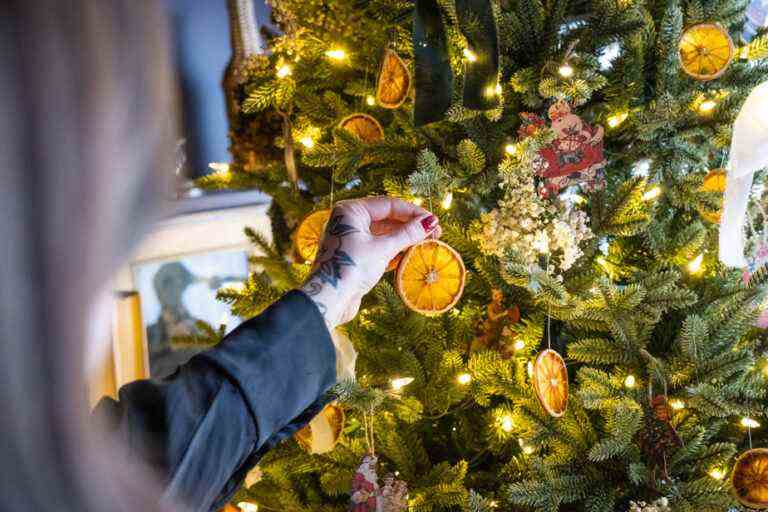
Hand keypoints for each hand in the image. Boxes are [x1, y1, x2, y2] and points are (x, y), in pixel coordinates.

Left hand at [301, 196, 440, 328]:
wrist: (329, 300)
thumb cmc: (351, 268)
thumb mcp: (383, 249)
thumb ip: (407, 234)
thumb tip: (430, 222)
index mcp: (351, 211)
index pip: (388, 204)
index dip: (413, 212)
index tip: (434, 221)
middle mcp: (349, 221)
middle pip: (387, 217)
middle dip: (411, 225)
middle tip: (435, 233)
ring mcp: (351, 238)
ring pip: (384, 233)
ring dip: (405, 238)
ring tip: (427, 243)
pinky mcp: (356, 255)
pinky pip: (379, 246)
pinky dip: (395, 249)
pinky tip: (412, 254)